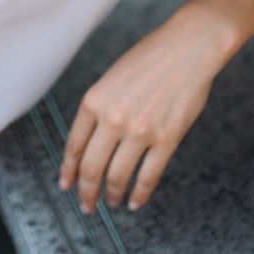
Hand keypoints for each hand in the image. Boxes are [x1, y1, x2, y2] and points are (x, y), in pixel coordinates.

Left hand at [58, 9, 229, 214]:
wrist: (187, 48)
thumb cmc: (149, 59)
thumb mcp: (112, 79)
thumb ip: (99, 108)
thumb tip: (90, 143)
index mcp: (94, 101)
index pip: (74, 146)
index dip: (68, 171)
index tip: (66, 185)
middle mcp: (113, 118)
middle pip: (92, 167)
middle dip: (86, 191)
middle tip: (87, 205)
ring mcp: (140, 131)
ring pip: (118, 176)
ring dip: (112, 195)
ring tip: (111, 202)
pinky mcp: (167, 139)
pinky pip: (148, 176)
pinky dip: (139, 194)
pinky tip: (135, 202)